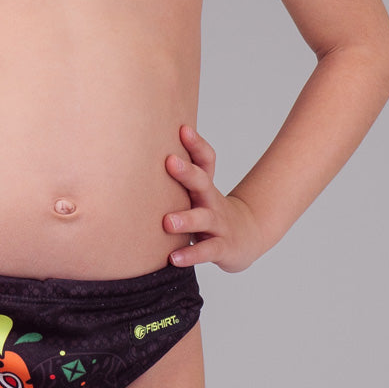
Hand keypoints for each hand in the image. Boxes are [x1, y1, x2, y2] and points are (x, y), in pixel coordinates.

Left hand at [163, 126, 262, 271]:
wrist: (248, 235)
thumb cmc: (210, 209)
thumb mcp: (198, 191)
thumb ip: (177, 176)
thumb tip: (139, 149)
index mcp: (204, 185)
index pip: (206, 159)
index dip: (196, 144)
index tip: (182, 129)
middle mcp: (212, 201)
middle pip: (203, 182)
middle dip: (187, 172)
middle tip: (170, 161)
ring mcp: (219, 224)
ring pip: (204, 219)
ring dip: (186, 219)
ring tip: (166, 222)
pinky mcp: (222, 247)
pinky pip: (206, 251)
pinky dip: (191, 254)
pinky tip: (174, 258)